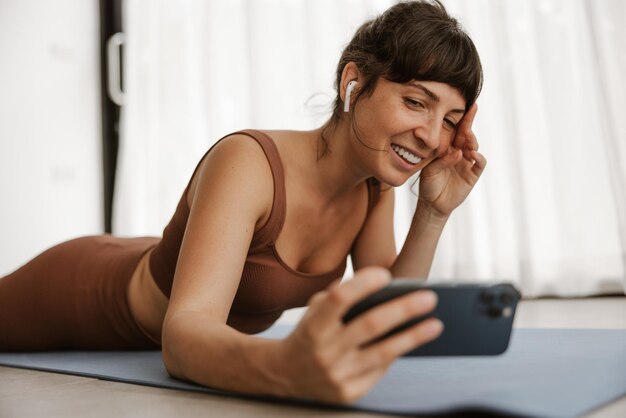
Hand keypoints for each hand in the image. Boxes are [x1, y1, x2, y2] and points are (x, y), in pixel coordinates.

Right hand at [273, 267, 441, 402]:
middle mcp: (324, 351)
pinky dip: (394, 355)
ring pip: (382, 353)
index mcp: (312, 326)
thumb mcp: (313, 311)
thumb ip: (338, 296)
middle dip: (403, 310)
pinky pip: (378, 371)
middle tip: (429, 298)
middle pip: (370, 325)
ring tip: (434, 324)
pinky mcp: (347, 393)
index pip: (340, 299)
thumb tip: (379, 285)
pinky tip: (409, 342)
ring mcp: (336, 375)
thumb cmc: (308, 333)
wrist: (284, 374)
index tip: (387, 275)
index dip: (364, 284)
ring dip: (412, 337)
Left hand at [418, 103, 485, 216]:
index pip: (455, 130)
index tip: (465, 104)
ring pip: (473, 146)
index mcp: (448, 147)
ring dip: (471, 139)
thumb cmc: (429, 183)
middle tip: (470, 110)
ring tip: (467, 134)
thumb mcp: (430, 169)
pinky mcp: (472, 174)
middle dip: (468, 122)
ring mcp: (467, 162)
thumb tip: (458, 153)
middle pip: (466, 134)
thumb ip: (442, 160)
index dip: (461, 118)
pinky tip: (473, 154)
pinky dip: (478, 158)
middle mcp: (459, 152)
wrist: (432, 203)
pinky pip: (479, 164)